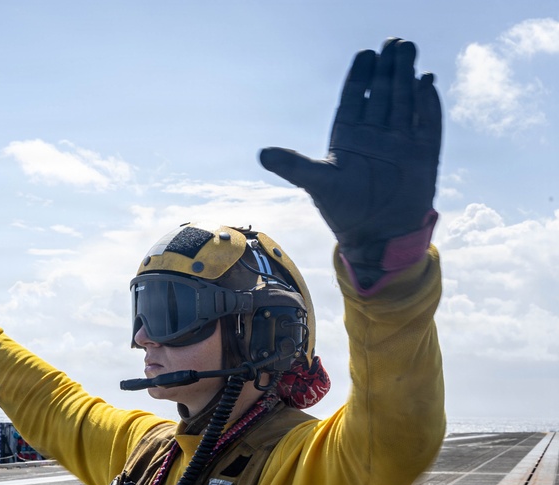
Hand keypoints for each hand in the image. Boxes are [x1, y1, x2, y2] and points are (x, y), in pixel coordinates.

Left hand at [259, 38, 441, 293]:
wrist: (377, 236)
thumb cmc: (344, 210)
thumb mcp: (317, 184)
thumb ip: (294, 166)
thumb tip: (262, 154)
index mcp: (348, 137)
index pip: (355, 98)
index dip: (360, 76)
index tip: (365, 54)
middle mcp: (375, 134)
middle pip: (382, 93)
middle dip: (387, 68)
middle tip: (393, 42)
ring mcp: (399, 142)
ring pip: (404, 101)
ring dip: (407, 77)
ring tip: (408, 50)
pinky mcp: (423, 153)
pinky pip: (427, 122)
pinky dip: (427, 103)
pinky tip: (426, 81)